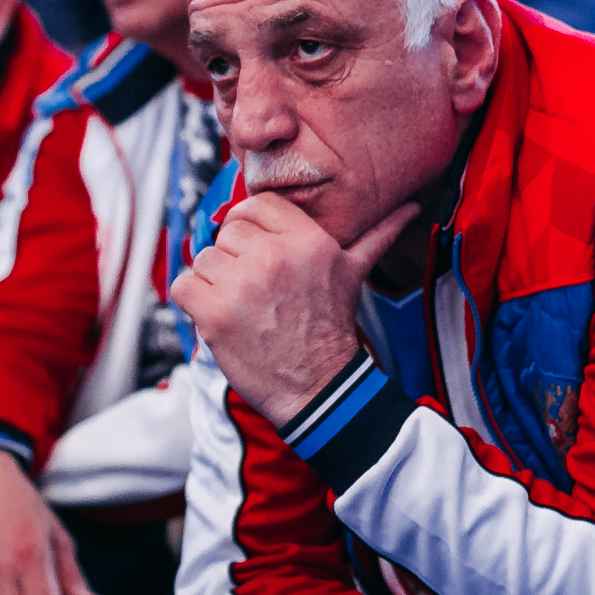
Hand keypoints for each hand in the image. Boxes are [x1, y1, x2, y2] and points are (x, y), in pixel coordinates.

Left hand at [172, 194, 419, 426]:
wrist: (318, 389)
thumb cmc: (331, 329)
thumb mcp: (355, 274)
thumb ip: (376, 236)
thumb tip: (412, 207)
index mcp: (307, 240)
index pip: (255, 206)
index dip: (249, 227)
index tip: (256, 253)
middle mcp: (273, 256)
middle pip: (226, 233)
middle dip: (234, 260)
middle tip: (255, 292)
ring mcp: (242, 284)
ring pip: (202, 260)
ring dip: (214, 285)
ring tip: (243, 309)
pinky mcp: (215, 313)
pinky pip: (182, 286)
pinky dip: (193, 304)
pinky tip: (220, 319)